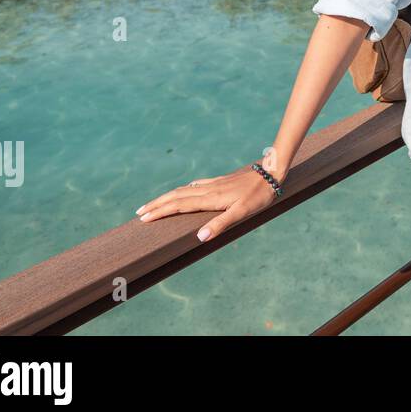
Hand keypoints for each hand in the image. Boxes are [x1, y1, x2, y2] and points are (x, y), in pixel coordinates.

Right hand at [135, 165, 280, 241]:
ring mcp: (213, 184)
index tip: (144, 218)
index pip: (178, 205)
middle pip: (175, 196)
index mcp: (210, 199)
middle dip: (157, 204)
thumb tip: (199, 238)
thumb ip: (221, 224)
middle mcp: (207, 189)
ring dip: (166, 197)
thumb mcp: (242, 212)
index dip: (160, 211)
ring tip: (154, 204)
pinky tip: (183, 191)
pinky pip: (194, 186)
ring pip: (183, 190)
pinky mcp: (219, 181)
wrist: (271, 173)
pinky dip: (182, 190)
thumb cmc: (258, 196)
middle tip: (139, 212)